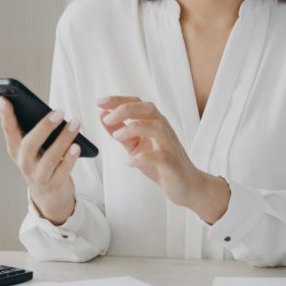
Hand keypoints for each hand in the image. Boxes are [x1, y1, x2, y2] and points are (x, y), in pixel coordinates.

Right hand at [0, 96, 80, 224]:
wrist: (48, 196)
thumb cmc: (41, 162)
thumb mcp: (31, 148)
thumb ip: (28, 129)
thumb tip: (27, 104)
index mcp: (16, 149)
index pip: (9, 130)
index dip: (5, 115)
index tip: (5, 99)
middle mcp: (24, 162)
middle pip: (30, 144)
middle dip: (44, 127)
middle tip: (60, 112)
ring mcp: (38, 175)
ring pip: (50, 157)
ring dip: (64, 139)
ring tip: (76, 123)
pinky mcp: (54, 184)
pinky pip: (63, 170)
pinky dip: (70, 158)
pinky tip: (77, 146)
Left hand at [97, 96, 229, 223]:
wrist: (186, 185)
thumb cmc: (161, 164)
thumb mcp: (135, 146)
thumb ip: (120, 131)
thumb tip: (103, 116)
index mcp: (154, 123)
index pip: (137, 103)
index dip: (118, 100)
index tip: (100, 102)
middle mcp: (163, 130)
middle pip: (148, 109)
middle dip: (125, 110)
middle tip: (107, 118)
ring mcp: (169, 145)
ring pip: (156, 127)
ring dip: (134, 128)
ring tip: (117, 137)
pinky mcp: (172, 163)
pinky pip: (160, 156)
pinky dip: (143, 157)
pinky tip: (130, 162)